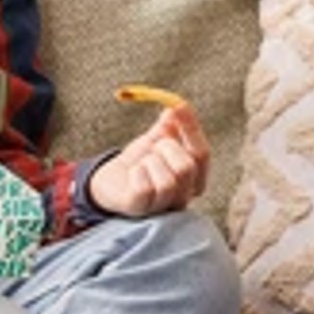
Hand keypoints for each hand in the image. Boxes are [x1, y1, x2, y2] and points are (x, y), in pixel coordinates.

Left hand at [88, 97, 212, 219]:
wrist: (110, 179)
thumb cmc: (140, 162)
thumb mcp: (158, 140)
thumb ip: (171, 125)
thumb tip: (175, 107)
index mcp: (194, 179)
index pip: (202, 154)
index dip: (191, 129)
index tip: (178, 106)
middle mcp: (183, 197)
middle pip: (187, 168)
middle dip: (166, 148)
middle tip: (153, 146)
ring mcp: (163, 206)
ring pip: (168, 181)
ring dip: (150, 162)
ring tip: (143, 163)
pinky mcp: (141, 208)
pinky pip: (144, 187)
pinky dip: (136, 173)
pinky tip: (132, 174)